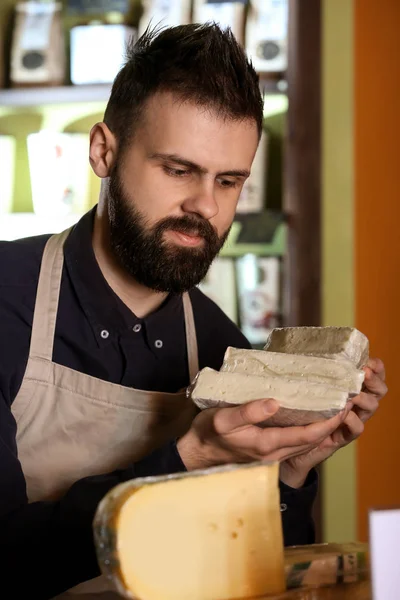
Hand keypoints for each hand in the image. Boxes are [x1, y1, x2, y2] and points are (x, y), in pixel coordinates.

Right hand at [177, 398, 345, 470]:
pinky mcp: (266, 453)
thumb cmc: (208, 435)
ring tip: (333, 408)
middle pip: (311, 441)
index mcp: (266, 444)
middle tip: (345, 402)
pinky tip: (309, 418)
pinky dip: (307, 432)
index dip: (328, 422)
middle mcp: (273, 454)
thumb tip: (274, 402)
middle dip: (331, 424)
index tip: (343, 406)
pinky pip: (294, 444)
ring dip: (321, 428)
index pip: (307, 435)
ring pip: (304, 444)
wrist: (196, 456)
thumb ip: (248, 411)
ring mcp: (270, 456)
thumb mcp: (223, 419)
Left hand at [280, 357, 387, 487]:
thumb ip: (309, 372)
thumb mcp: (304, 386)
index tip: (369, 362)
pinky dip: (353, 420)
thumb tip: (299, 351)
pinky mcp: (344, 435)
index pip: (371, 374)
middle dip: (375, 381)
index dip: (376, 367)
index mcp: (348, 387)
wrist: (290, 443)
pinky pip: (357, 428)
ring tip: (355, 394)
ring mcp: (352, 419)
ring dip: (366, 398)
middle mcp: (355, 402)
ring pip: (371, 407)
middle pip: (378, 390)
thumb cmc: (297, 409)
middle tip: (365, 374)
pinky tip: (344, 414)